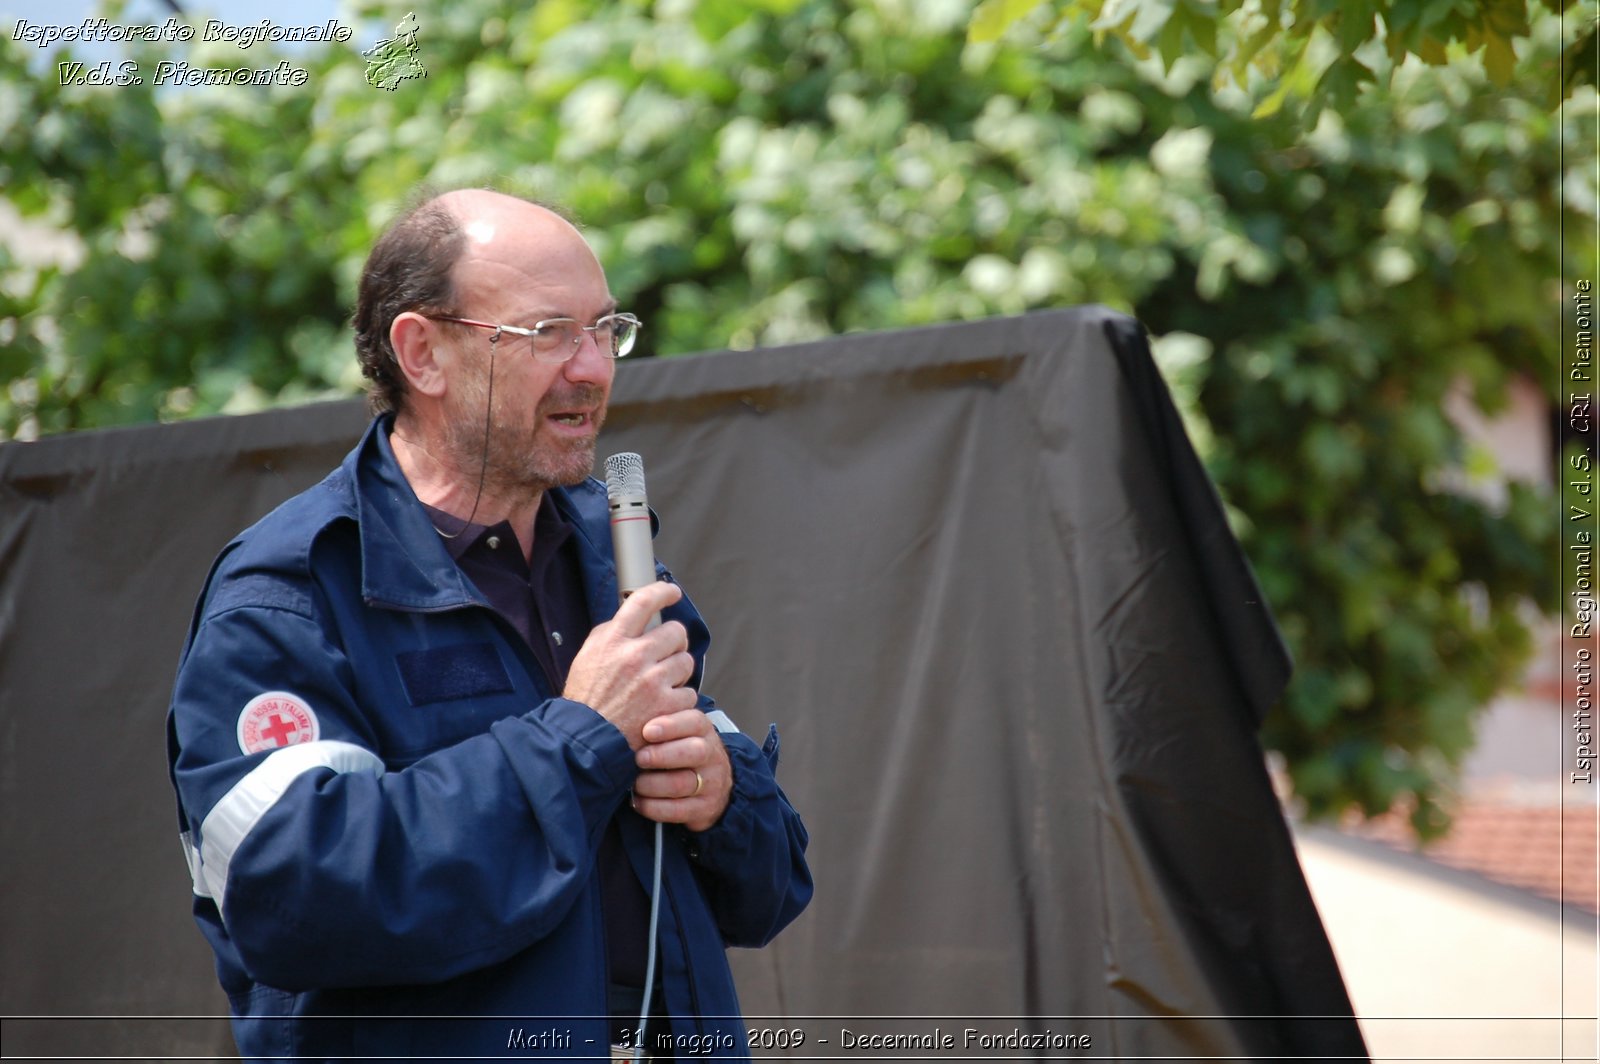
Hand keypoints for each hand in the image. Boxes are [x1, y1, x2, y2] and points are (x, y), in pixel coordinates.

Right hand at [563, 581, 697, 750]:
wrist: (583, 742)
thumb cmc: (585, 701)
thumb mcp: (587, 657)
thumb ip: (610, 634)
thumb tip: (633, 618)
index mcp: (613, 640)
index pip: (643, 602)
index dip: (662, 591)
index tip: (672, 592)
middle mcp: (635, 656)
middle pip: (675, 632)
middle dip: (674, 643)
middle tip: (665, 655)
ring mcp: (653, 681)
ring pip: (686, 661)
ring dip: (677, 672)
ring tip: (660, 686)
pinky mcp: (667, 706)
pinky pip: (688, 693)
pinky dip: (678, 701)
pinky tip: (661, 707)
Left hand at [632, 709, 732, 831]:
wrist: (711, 783)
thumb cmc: (680, 750)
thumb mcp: (676, 730)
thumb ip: (657, 717)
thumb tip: (626, 709)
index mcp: (703, 730)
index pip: (694, 721)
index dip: (670, 725)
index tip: (647, 731)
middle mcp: (712, 754)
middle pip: (695, 751)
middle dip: (662, 755)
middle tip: (639, 758)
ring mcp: (711, 783)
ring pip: (683, 783)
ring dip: (653, 785)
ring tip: (635, 783)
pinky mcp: (705, 808)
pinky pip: (679, 810)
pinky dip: (654, 807)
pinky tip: (638, 801)